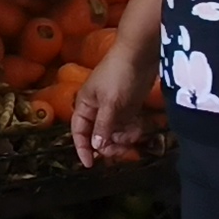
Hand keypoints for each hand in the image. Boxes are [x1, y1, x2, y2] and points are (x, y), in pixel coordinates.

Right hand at [67, 38, 148, 166]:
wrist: (140, 54)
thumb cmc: (119, 75)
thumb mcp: (110, 103)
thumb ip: (103, 126)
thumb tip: (96, 147)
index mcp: (85, 105)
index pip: (79, 131)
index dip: (82, 148)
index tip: (90, 164)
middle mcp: (97, 109)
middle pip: (98, 135)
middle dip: (108, 144)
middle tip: (122, 150)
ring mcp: (113, 108)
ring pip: (114, 132)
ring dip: (123, 138)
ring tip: (134, 135)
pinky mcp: (128, 107)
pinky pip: (126, 126)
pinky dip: (132, 130)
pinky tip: (139, 128)